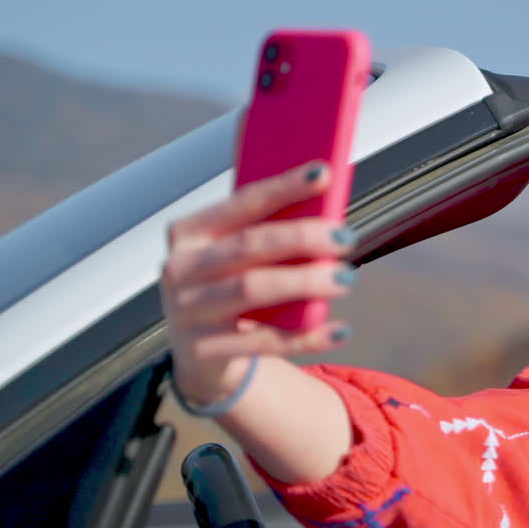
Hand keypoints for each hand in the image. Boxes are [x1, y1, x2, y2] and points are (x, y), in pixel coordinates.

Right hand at [161, 160, 356, 405]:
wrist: (201, 354)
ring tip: (346, 278)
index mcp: (190, 233)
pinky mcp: (204, 351)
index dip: (284, 186)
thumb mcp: (240, 256)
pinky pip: (265, 341)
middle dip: (302, 236)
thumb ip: (271, 231)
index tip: (323, 173)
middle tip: (345, 236)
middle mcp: (182, 268)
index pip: (243, 202)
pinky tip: (340, 329)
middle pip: (249, 245)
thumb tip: (328, 207)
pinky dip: (307, 336)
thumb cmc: (229, 287)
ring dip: (305, 282)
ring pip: (253, 289)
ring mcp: (187, 311)